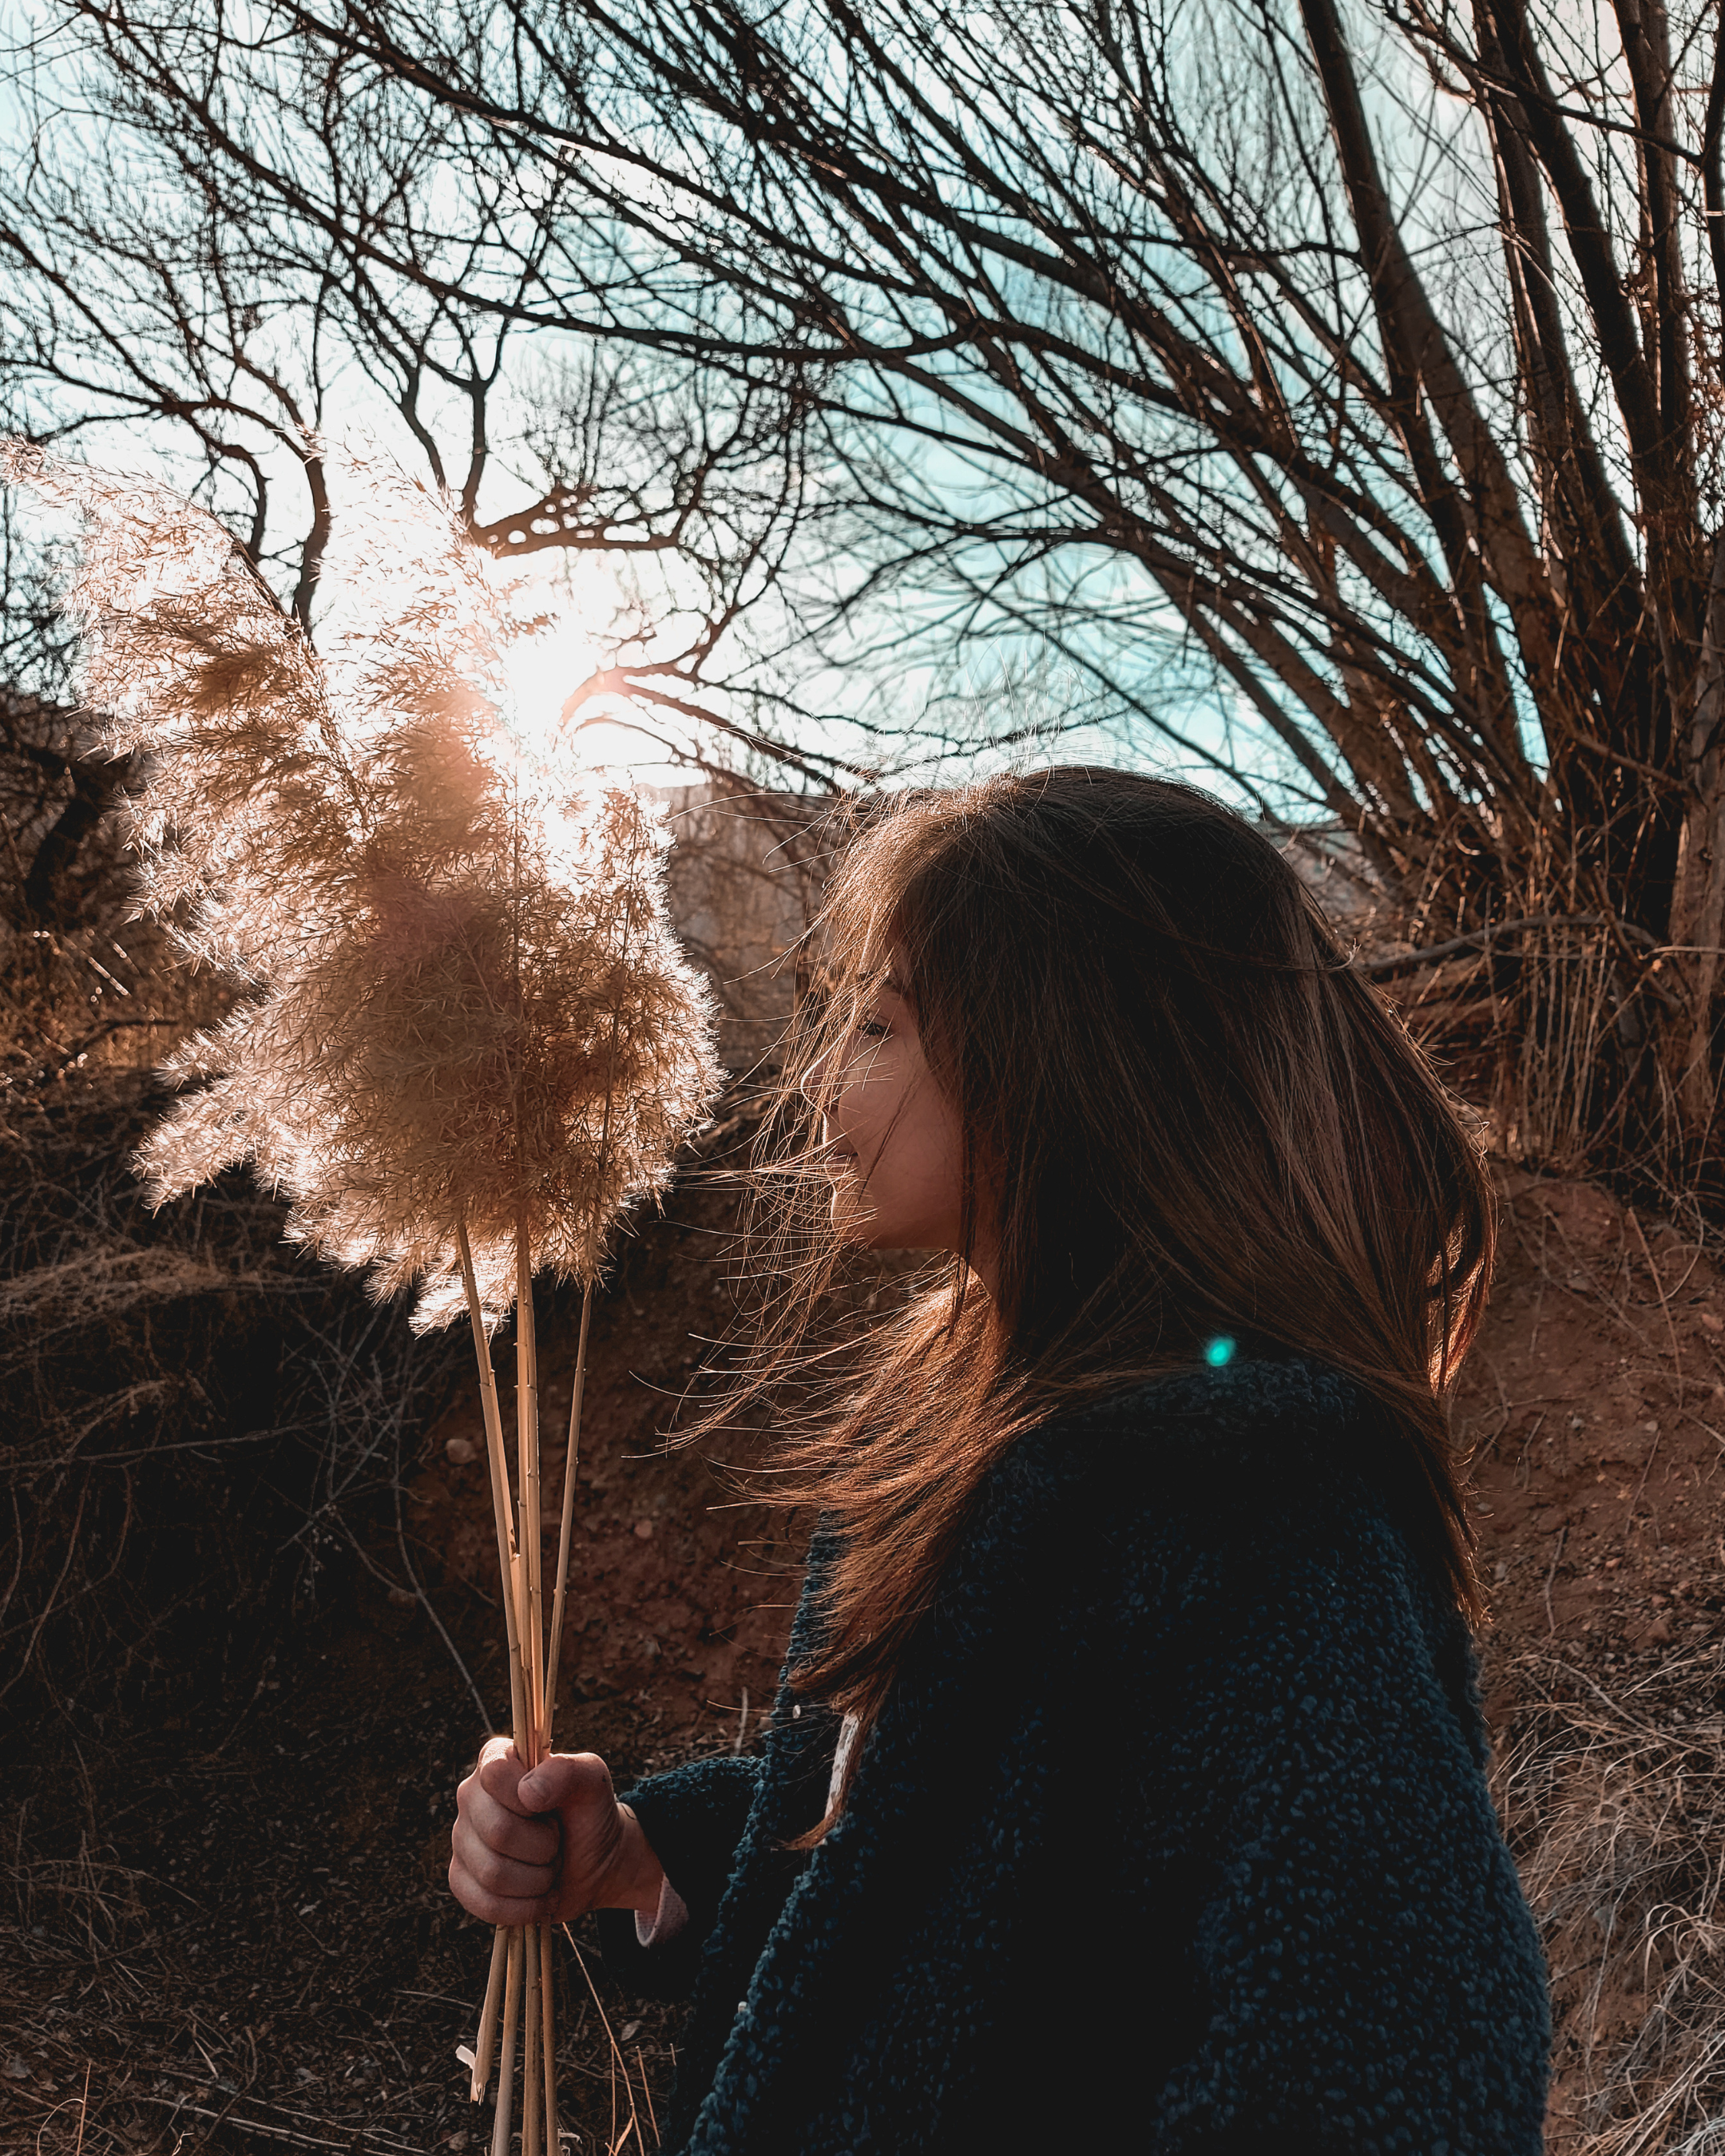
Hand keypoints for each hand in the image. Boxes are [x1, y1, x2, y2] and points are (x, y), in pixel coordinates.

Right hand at [448, 1738, 665, 1926]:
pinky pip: (484, 1903)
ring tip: (549, 1866)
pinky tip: (538, 1895)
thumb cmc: (589, 1812)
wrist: (594, 1863)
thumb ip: (567, 1771)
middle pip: (497, 1831)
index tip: (550, 1806)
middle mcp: (471, 1796)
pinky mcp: (461, 1880)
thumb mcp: (592, 1781)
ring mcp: (462, 1839)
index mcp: (496, 1760)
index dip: (528, 1798)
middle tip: (556, 1841)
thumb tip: (528, 1793)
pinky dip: (524, 1907)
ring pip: (492, 1872)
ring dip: (537, 1878)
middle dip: (543, 1845)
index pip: (494, 1775)